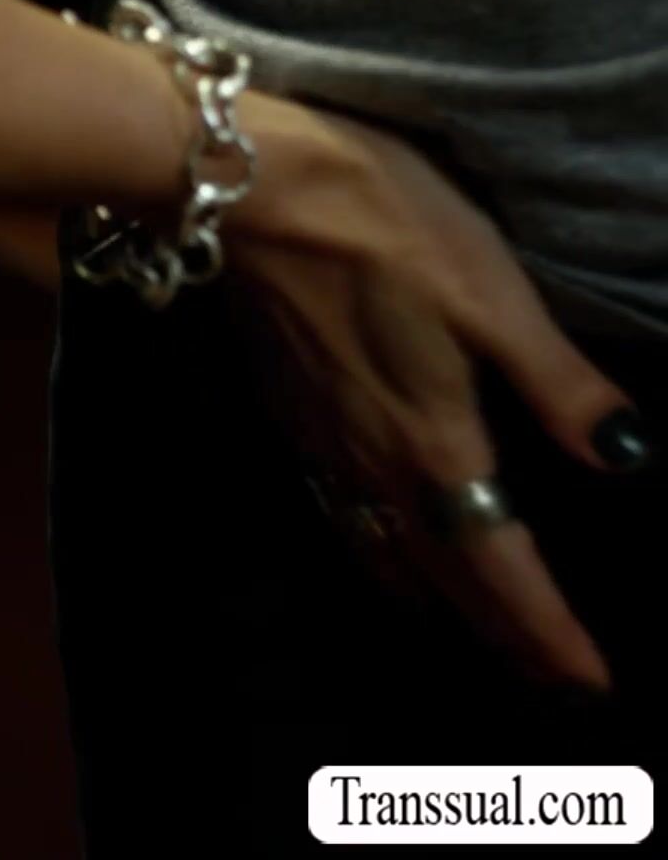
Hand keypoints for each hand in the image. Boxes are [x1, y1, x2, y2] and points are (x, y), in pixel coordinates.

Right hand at [224, 94, 649, 690]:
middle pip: (437, 577)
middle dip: (496, 633)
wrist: (248, 194)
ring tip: (467, 627)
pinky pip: (336, 514)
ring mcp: (319, 442)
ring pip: (377, 552)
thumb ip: (559, 383)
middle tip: (546, 676)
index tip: (588, 683)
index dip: (545, 629)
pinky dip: (373, 551)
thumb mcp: (493, 295)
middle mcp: (371, 463)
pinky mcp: (286, 413)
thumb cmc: (385, 228)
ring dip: (429, 600)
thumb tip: (632, 457)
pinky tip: (377, 536)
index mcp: (432, 441)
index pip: (497, 564)